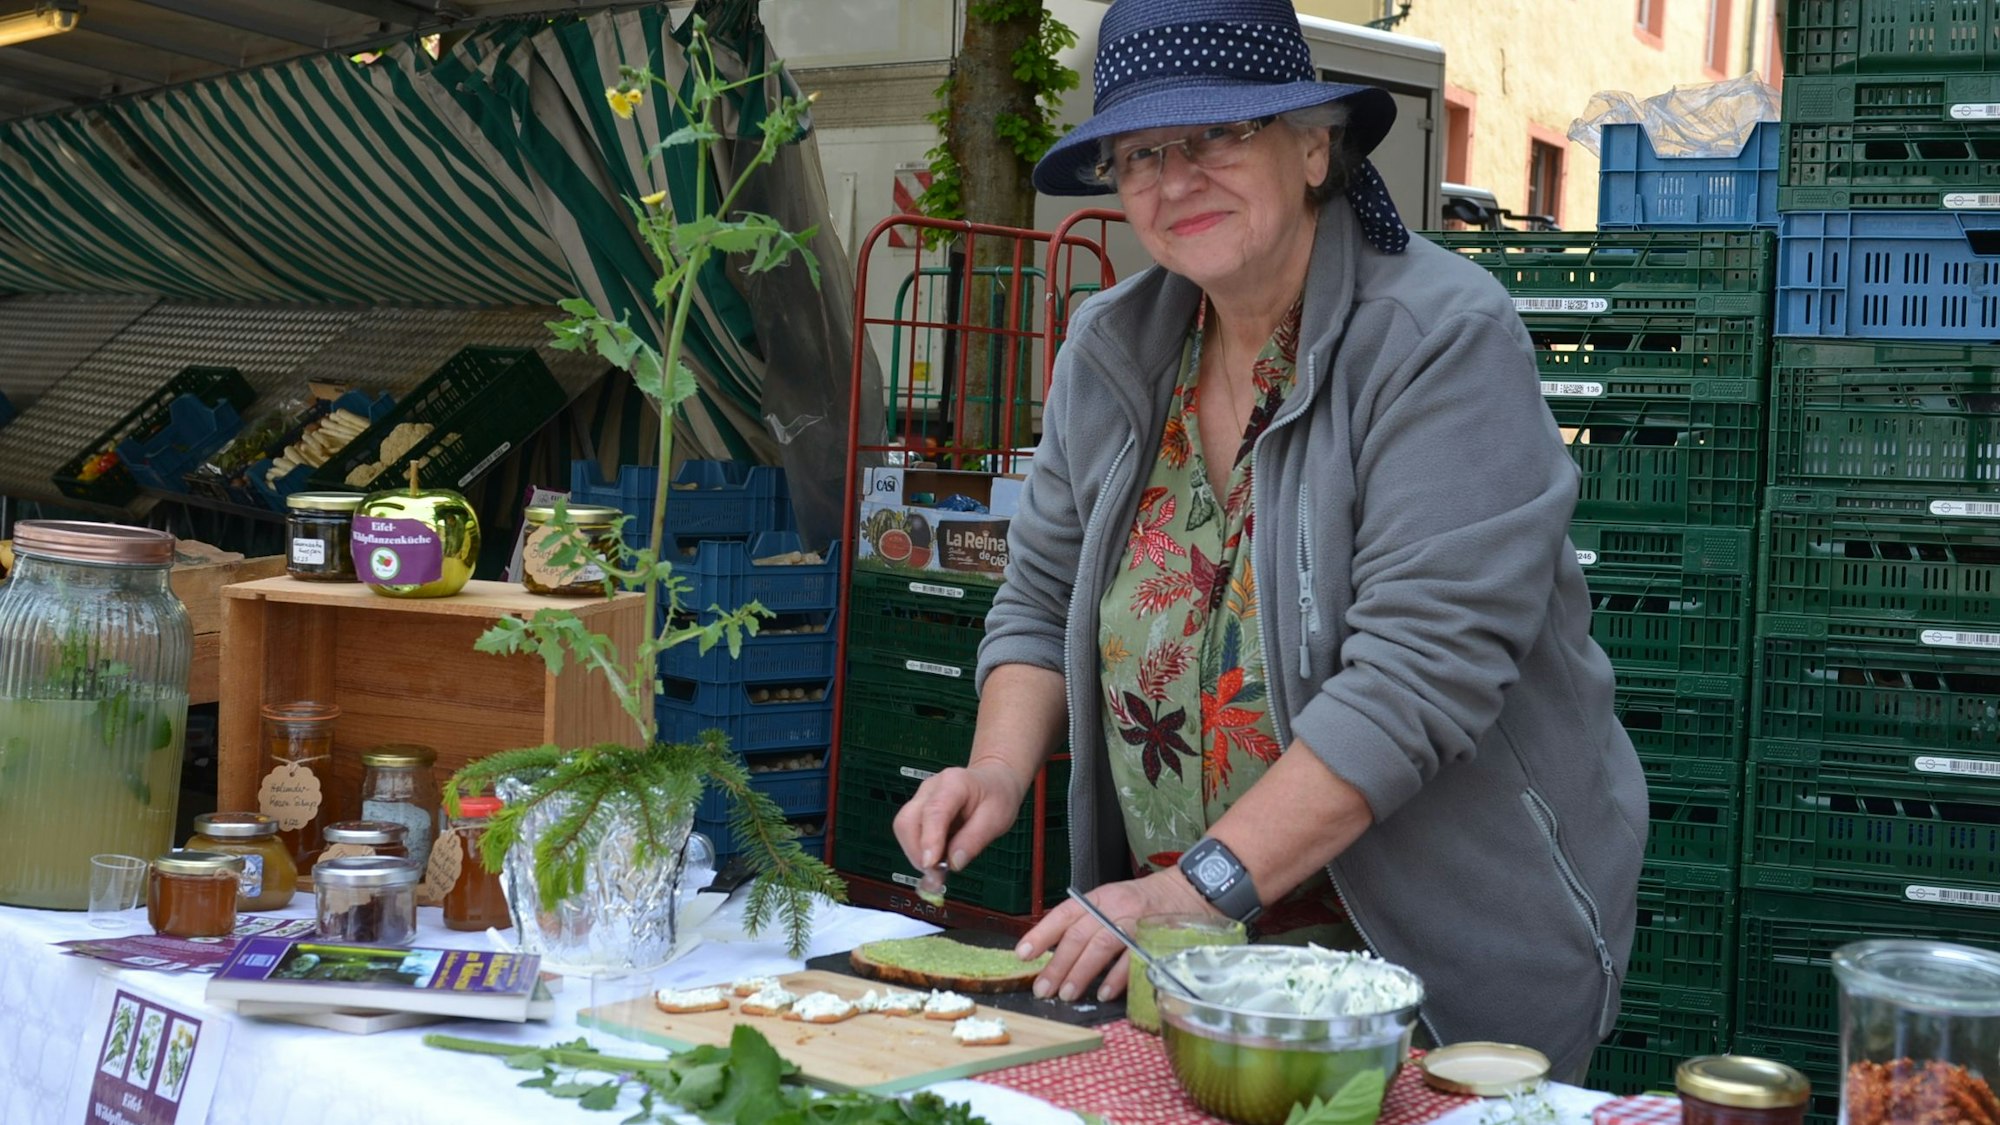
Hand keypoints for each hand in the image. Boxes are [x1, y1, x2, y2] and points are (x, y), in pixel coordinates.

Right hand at [891, 762, 1028, 873]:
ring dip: (916, 854)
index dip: (929, 840)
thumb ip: (974, 840)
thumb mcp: (996, 819)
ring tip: (938, 870)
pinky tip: (936, 859)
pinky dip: (919, 850)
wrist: (994, 780)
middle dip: (917, 852)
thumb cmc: (997, 796)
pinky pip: (909, 832)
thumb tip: (954, 864)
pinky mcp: (918, 809)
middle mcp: (931, 788)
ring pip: (904, 828)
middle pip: (908, 821)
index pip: (934, 811)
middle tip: (937, 875)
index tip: (931, 865)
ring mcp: (921, 798)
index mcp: (954, 784)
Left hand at [1016, 868, 1214, 1002]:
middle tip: (1042, 988)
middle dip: (1057, 964)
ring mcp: (1134, 922)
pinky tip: (1104, 993)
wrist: (1189, 891)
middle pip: (1078, 935)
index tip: (1023, 955)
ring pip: (1100, 946)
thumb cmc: (1147, 902)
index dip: (1041, 934)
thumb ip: (1088, 923)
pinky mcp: (1154, 938)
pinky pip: (1131, 960)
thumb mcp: (1113, 902)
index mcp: (1100, 898)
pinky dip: (1117, 978)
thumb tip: (1058, 954)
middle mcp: (1114, 907)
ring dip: (1081, 973)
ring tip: (1066, 994)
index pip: (1064, 914)